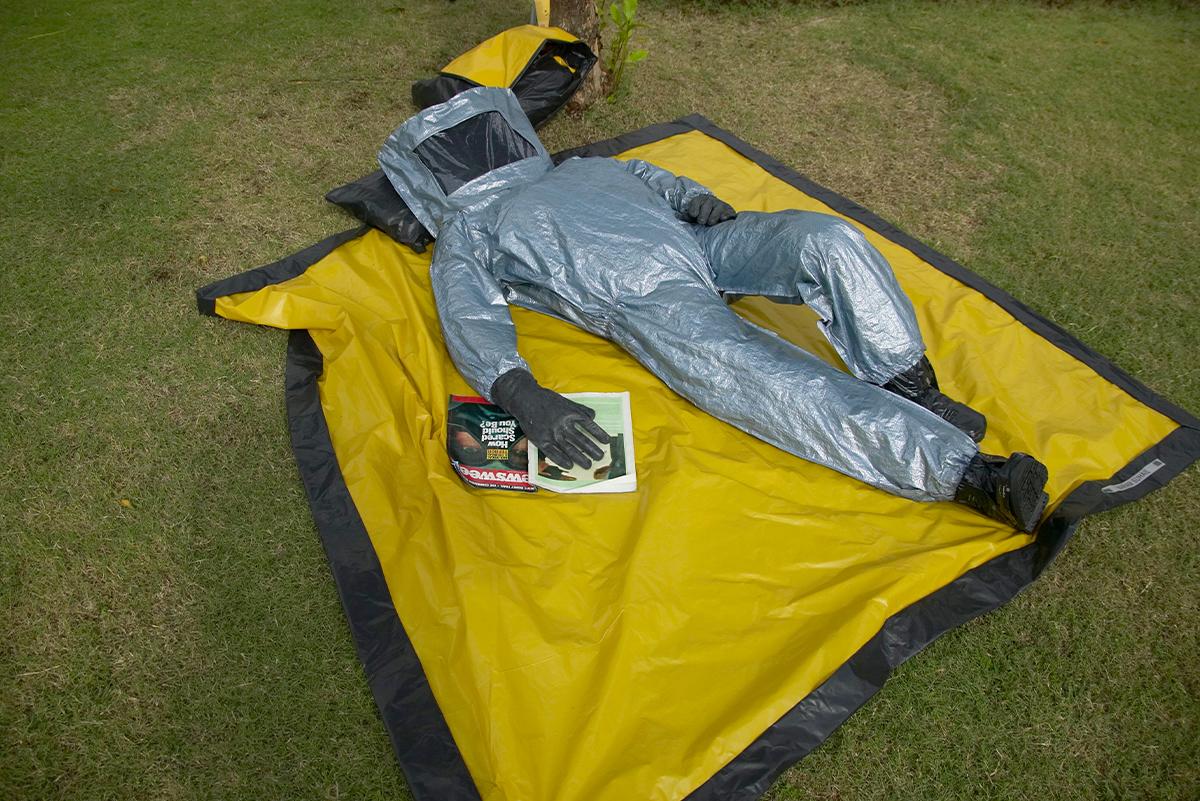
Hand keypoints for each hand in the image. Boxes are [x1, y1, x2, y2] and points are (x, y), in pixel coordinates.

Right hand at [490, 370, 610, 468]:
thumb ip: (580, 409)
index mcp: (571, 414)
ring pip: (569, 449)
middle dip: (592, 450)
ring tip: (588, 465)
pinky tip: (570, 465)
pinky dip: (562, 460)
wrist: (526, 399)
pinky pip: (553, 454)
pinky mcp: (541, 440)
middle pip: (581, 440)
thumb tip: (593, 417)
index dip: (599, 435)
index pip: (589, 426)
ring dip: (580, 458)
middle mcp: (563, 425)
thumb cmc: (547, 400)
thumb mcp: (566, 401)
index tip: (607, 442)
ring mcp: (551, 434)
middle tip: (600, 457)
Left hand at [686, 194, 735, 225]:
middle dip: (704, 213)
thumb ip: (688, 216)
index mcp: (700, 201)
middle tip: (701, 221)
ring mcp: (721, 205)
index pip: (696, 201)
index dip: (694, 207)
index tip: (693, 214)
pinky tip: (723, 218)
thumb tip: (682, 216)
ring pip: (718, 208)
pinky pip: (729, 211)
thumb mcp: (694, 215)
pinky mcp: (729, 210)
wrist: (716, 212)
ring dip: (714, 216)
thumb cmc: (701, 215)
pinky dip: (727, 214)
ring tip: (710, 223)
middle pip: (707, 204)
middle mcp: (711, 201)